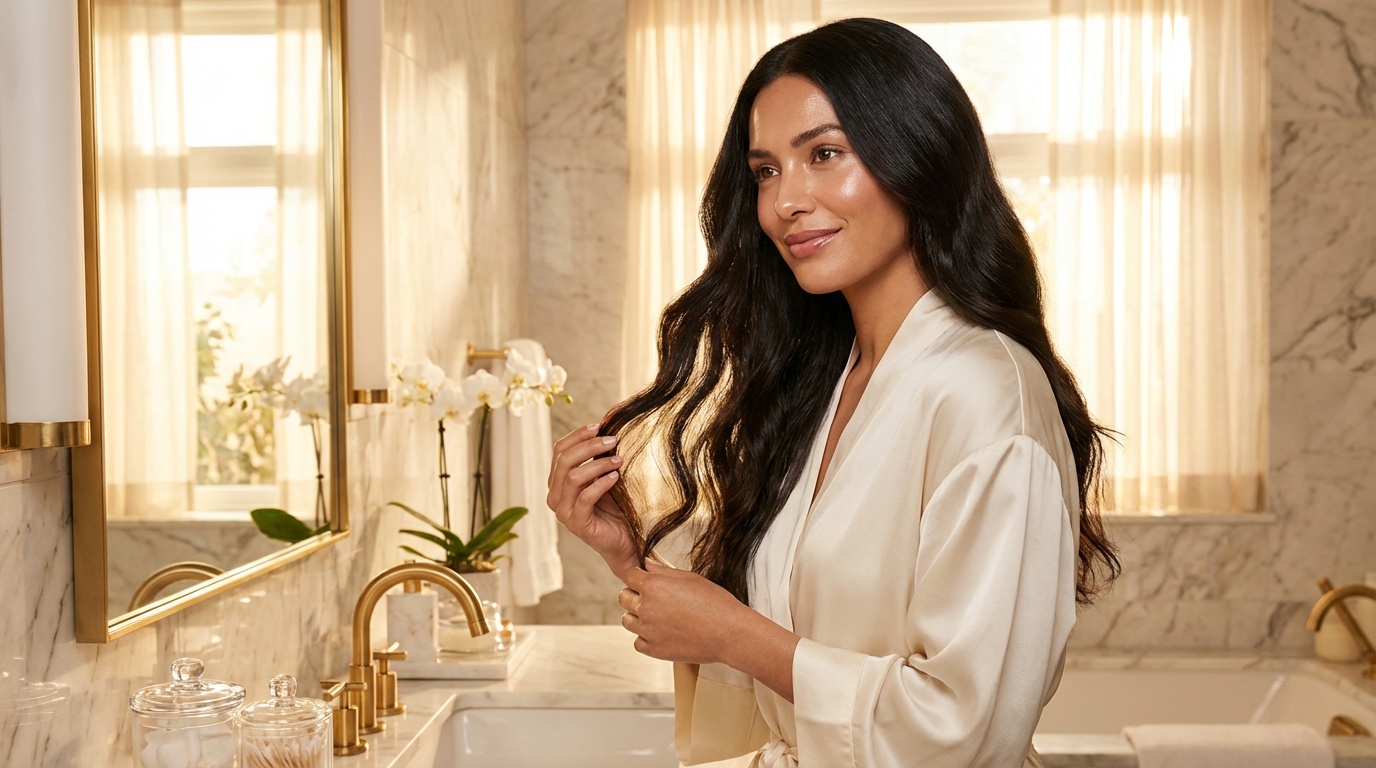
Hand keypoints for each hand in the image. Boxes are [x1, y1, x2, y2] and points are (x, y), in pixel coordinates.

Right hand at [547, 423, 636, 577]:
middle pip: (564, 461)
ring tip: (619, 459)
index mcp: (557, 482)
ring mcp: (563, 512)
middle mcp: (555, 497)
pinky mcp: (577, 525)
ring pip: (573, 477)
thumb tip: (605, 427)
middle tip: (613, 440)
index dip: (577, 435)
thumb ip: (598, 458)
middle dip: (589, 446)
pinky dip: (601, 483)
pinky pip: (585, 498)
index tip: (599, 425)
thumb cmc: (616, 508)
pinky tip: (616, 476)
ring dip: (598, 464)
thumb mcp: (604, 477)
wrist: (626, 541)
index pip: (559, 450)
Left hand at [619, 561, 747, 664]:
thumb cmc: (715, 602)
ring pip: (627, 621)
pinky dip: (646, 638)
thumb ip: (663, 571)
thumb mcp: (690, 578)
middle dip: (634, 595)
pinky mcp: (654, 650)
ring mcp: (648, 631)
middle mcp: (646, 608)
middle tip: (652, 598)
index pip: (628, 576)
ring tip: (658, 617)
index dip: (635, 576)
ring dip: (637, 617)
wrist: (729, 632)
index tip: (642, 579)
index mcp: (653, 586)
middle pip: (623, 598)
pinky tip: (661, 633)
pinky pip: (638, 642)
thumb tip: (646, 564)